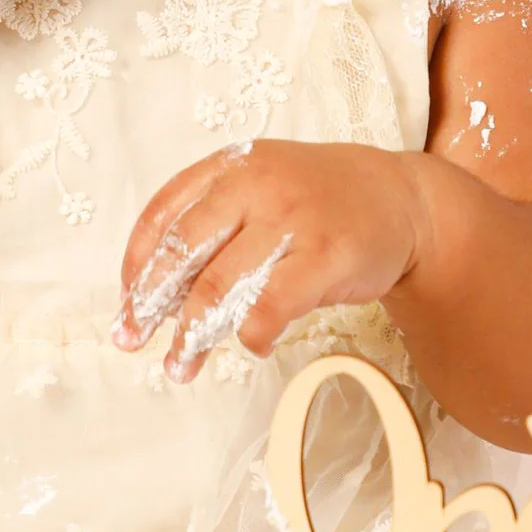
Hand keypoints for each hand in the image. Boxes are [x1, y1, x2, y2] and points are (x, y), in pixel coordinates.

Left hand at [114, 142, 429, 383]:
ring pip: (220, 283)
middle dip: (149, 303)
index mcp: (231, 166)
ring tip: (181, 365)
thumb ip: (214, 225)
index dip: (136, 264)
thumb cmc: (322, 201)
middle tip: (131, 340)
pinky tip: (250, 344)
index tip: (127, 302)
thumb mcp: (262, 186)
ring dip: (193, 333)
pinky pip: (272, 304)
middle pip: (183, 251)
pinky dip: (251, 332)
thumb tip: (158, 294)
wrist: (404, 200)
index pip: (163, 214)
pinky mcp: (327, 255)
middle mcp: (256, 184)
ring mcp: (293, 218)